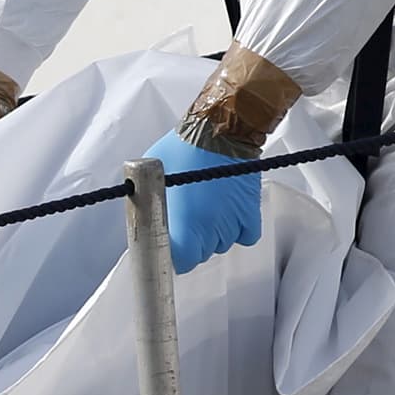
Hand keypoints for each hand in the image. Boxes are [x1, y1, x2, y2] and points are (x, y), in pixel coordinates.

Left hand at [144, 132, 266, 273]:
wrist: (220, 131)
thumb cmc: (184, 148)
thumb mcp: (152, 175)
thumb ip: (149, 200)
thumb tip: (143, 209)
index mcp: (185, 228)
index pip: (181, 263)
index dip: (173, 255)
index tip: (170, 242)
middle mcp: (210, 232)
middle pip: (200, 255)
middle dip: (192, 242)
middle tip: (186, 217)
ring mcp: (232, 224)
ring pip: (221, 244)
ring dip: (214, 233)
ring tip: (207, 206)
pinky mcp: (251, 215)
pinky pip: (246, 236)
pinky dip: (238, 229)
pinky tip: (228, 212)